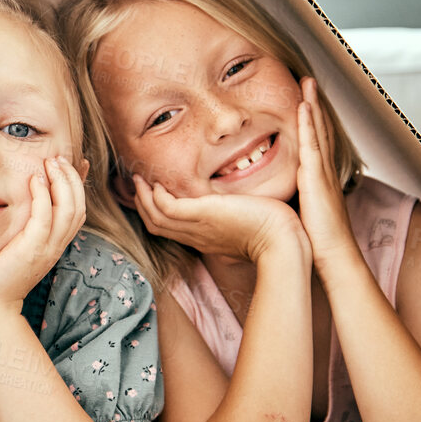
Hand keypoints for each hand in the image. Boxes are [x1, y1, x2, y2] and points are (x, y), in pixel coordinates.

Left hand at [0, 155, 86, 312]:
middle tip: (57, 158)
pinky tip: (34, 180)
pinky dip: (43, 196)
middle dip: (71, 177)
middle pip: (79, 205)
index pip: (78, 209)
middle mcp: (56, 245)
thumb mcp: (14, 245)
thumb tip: (18, 202)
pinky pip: (45, 217)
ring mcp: (47, 248)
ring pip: (69, 208)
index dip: (78, 184)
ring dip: (61, 181)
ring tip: (50, 162)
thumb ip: (22, 225)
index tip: (72, 162)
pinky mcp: (32, 249)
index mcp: (55, 244)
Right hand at [130, 171, 308, 266]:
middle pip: (156, 225)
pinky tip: (158, 183)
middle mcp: (196, 236)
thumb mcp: (248, 228)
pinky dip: (156, 196)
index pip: (171, 229)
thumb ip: (237, 223)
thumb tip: (238, 216)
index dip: (157, 213)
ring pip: (156, 218)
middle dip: (143, 205)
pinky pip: (166, 207)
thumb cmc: (273, 234)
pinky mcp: (202, 214)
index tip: (153, 195)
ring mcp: (197, 227)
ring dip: (143, 198)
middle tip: (138, 185)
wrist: (281, 242)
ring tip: (140, 180)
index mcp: (205, 239)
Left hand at [295, 76, 356, 271]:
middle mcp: (324, 171)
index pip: (317, 143)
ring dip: (313, 104)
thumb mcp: (302, 216)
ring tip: (307, 82)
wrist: (334, 257)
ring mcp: (322, 172)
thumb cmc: (318, 243)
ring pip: (318, 131)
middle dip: (315, 104)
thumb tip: (274, 200)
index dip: (313, 121)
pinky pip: (312, 144)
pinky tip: (304, 106)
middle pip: (321, 130)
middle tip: (308, 82)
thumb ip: (293, 202)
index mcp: (320, 180)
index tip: (306, 102)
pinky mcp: (316, 178)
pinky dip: (309, 123)